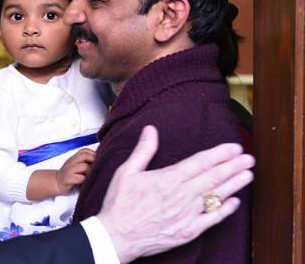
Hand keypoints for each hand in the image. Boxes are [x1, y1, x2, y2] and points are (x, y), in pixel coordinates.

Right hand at [56, 148, 95, 193]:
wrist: (56, 183)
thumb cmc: (70, 175)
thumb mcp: (76, 165)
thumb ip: (84, 162)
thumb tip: (101, 162)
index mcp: (74, 158)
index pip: (85, 150)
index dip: (93, 154)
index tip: (98, 161)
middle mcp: (71, 162)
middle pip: (84, 155)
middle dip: (93, 161)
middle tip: (96, 169)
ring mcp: (68, 170)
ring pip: (84, 166)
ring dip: (90, 171)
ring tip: (91, 176)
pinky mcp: (68, 179)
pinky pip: (80, 178)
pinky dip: (85, 180)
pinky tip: (85, 182)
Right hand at [96, 125, 254, 262]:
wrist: (117, 236)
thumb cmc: (120, 204)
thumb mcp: (126, 172)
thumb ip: (143, 151)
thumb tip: (151, 130)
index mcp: (168, 179)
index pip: (200, 162)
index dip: (219, 154)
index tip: (234, 147)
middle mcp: (182, 196)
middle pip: (213, 177)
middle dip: (233, 166)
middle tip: (248, 158)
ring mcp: (187, 214)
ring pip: (216, 196)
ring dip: (234, 184)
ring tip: (248, 175)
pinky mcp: (189, 231)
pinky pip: (212, 219)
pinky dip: (225, 210)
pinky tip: (235, 202)